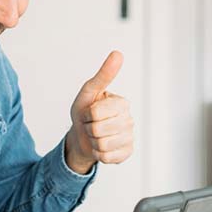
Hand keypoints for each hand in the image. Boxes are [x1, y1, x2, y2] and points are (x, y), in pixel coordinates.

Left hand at [65, 51, 132, 173]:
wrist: (82, 136)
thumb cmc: (85, 111)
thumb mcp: (89, 92)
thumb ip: (103, 75)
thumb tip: (118, 54)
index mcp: (122, 103)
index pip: (95, 112)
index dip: (85, 114)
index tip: (88, 112)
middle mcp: (129, 119)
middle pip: (97, 129)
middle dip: (88, 128)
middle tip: (91, 124)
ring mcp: (129, 137)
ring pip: (102, 144)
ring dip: (92, 141)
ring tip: (95, 135)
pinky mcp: (127, 153)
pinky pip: (107, 157)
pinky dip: (98, 154)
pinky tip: (101, 147)